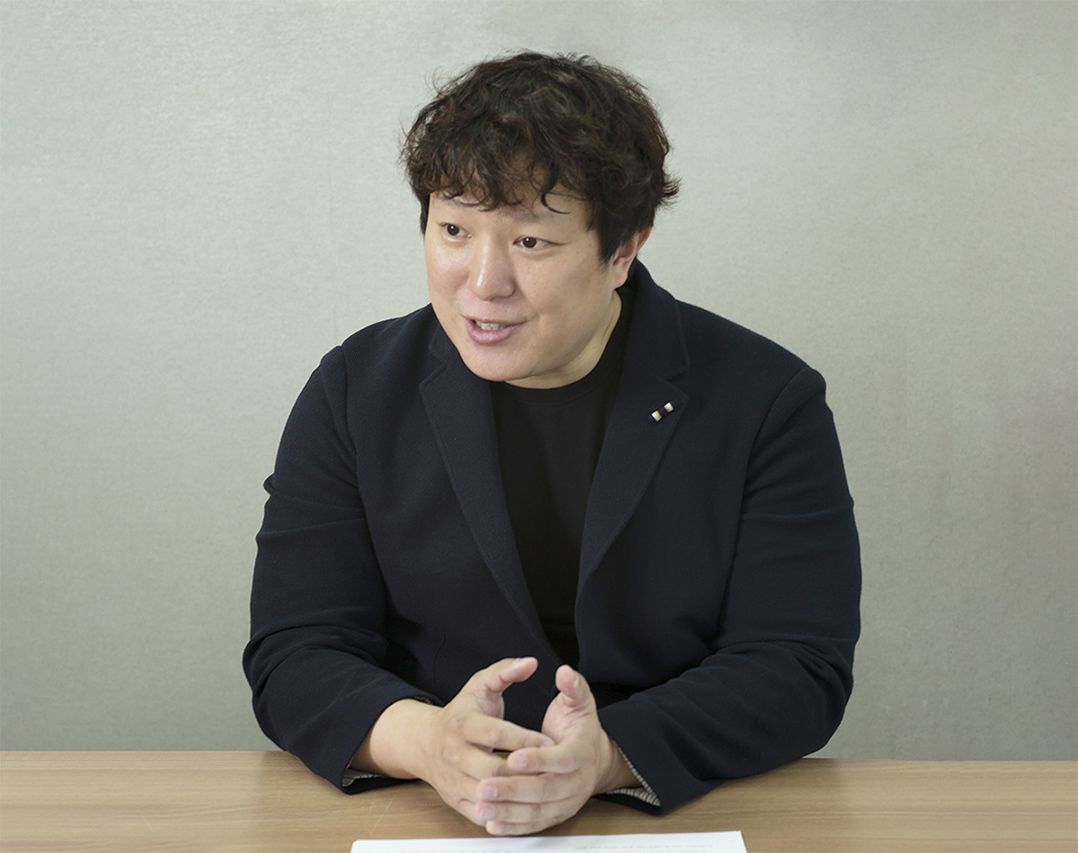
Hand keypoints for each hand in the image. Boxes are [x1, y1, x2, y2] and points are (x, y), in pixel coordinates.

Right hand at [352, 657, 552, 825]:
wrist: (424, 742)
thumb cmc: (461, 712)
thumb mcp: (479, 685)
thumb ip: (505, 671)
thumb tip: (530, 662)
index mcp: (462, 723)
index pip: (496, 733)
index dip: (524, 739)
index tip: (549, 742)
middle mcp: (454, 753)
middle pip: (493, 769)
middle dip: (524, 771)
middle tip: (551, 770)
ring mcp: (453, 780)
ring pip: (488, 794)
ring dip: (516, 794)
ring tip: (542, 787)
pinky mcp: (455, 800)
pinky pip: (481, 813)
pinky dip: (502, 813)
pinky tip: (523, 805)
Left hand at [472, 664, 635, 835]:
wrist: (597, 759)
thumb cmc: (580, 729)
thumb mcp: (580, 703)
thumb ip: (573, 686)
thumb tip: (565, 672)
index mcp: (583, 752)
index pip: (561, 758)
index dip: (537, 759)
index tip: (512, 757)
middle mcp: (578, 781)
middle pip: (545, 789)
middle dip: (513, 789)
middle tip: (484, 786)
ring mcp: (567, 801)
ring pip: (536, 811)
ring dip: (508, 811)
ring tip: (482, 806)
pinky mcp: (556, 815)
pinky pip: (534, 825)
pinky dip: (513, 826)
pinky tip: (491, 823)